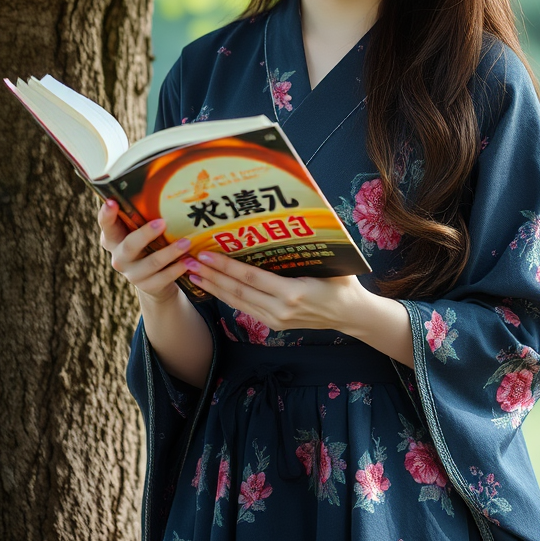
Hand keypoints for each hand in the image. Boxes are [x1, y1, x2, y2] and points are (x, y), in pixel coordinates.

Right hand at [97, 199, 195, 304]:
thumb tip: (164, 175)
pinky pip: (163, 278)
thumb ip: (145, 214)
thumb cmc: (149, 244)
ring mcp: (132, 273)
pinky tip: (189, 262)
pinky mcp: (147, 286)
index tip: (111, 202)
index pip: (106, 224)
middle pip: (129, 245)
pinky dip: (177, 269)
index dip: (107, 214)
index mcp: (114, 238)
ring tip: (186, 242)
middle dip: (145, 234)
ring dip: (170, 252)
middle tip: (162, 222)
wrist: (154, 280)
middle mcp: (119, 256)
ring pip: (150, 263)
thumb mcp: (142, 230)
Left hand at [183, 250, 369, 333]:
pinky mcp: (274, 324)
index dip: (225, 267)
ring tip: (193, 274)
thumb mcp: (332, 262)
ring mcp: (276, 320)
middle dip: (211, 276)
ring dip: (213, 288)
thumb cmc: (343, 284)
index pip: (250, 278)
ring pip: (236, 303)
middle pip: (237, 292)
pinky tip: (213, 287)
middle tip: (187, 262)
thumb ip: (312, 244)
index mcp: (292, 293)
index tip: (205, 254)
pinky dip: (225, 297)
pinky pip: (244, 309)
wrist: (352, 316)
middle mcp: (280, 310)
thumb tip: (296, 216)